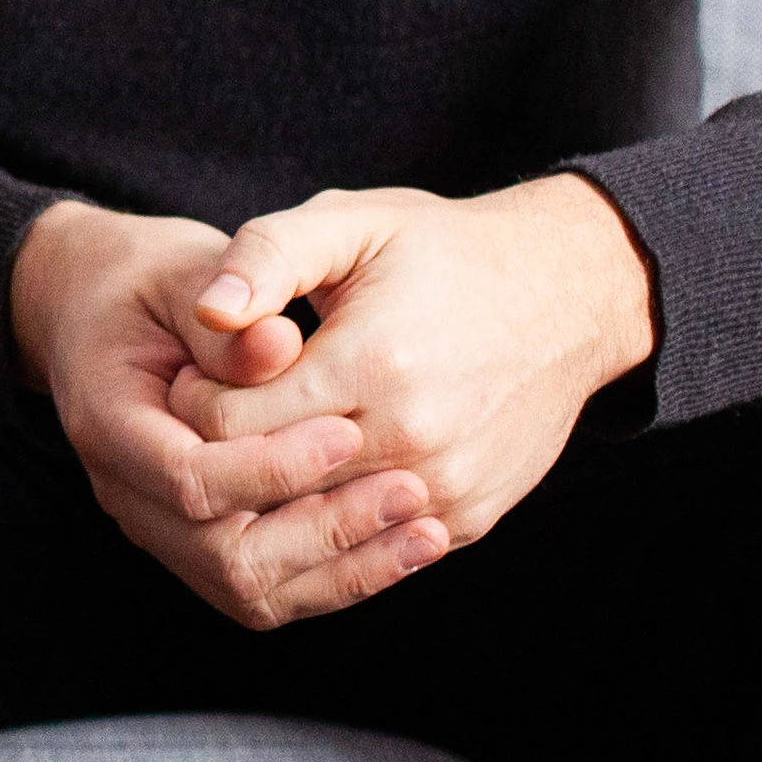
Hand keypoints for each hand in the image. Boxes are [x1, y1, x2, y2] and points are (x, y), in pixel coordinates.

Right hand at [9, 196, 430, 629]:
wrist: (109, 311)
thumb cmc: (152, 287)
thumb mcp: (181, 276)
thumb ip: (229, 317)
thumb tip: (280, 345)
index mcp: (106, 423)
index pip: (188, 479)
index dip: (271, 467)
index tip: (350, 431)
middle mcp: (126, 493)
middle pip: (223, 555)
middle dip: (323, 531)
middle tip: (408, 489)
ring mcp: (163, 530)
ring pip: (252, 588)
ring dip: (344, 568)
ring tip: (424, 528)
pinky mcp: (203, 545)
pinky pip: (272, 589)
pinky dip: (342, 577)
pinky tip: (406, 544)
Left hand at [164, 177, 656, 566]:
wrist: (567, 298)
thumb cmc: (440, 253)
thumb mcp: (348, 223)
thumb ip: (265, 258)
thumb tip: (207, 312)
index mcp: (371, 364)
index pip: (227, 422)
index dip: (193, 397)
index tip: (196, 370)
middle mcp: (414, 439)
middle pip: (264, 481)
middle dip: (226, 449)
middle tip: (222, 404)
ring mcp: (446, 486)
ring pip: (313, 521)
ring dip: (277, 487)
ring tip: (269, 430)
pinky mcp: (468, 516)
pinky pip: (369, 538)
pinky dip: (333, 508)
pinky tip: (323, 459)